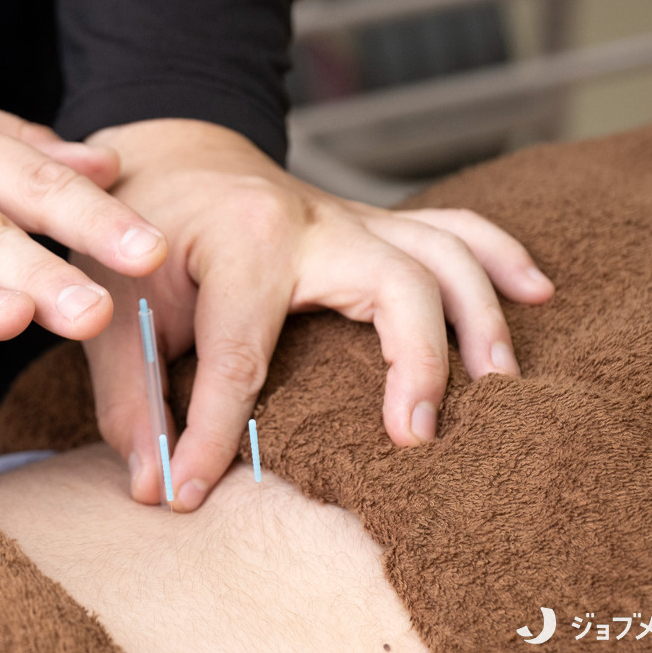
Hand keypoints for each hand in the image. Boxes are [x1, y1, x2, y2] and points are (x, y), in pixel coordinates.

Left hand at [74, 119, 554, 510]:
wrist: (168, 159)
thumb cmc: (138, 234)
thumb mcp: (115, 309)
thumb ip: (130, 396)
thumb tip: (154, 485)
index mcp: (245, 241)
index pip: (242, 358)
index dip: (215, 437)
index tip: (193, 493)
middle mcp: (313, 222)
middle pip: (399, 284)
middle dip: (417, 363)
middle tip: (414, 439)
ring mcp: (352, 218)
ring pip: (445, 252)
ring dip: (481, 320)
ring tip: (501, 390)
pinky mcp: (371, 226)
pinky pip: (455, 229)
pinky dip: (500, 259)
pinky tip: (536, 296)